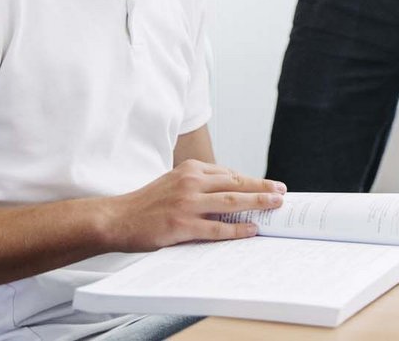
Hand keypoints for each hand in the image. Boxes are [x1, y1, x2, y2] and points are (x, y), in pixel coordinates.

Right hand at [103, 159, 286, 251]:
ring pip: (231, 202)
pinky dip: (236, 229)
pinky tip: (251, 229)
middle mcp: (191, 182)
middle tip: (282, 191)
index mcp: (190, 170)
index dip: (252, 180)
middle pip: (235, 183)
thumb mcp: (174, 182)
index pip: (230, 173)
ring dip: (257, 203)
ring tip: (275, 205)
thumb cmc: (147, 203)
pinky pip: (216, 228)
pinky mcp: (182, 226)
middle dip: (262, 187)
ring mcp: (187, 204)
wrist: (117, 218)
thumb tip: (229, 189)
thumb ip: (199, 184)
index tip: (270, 184)